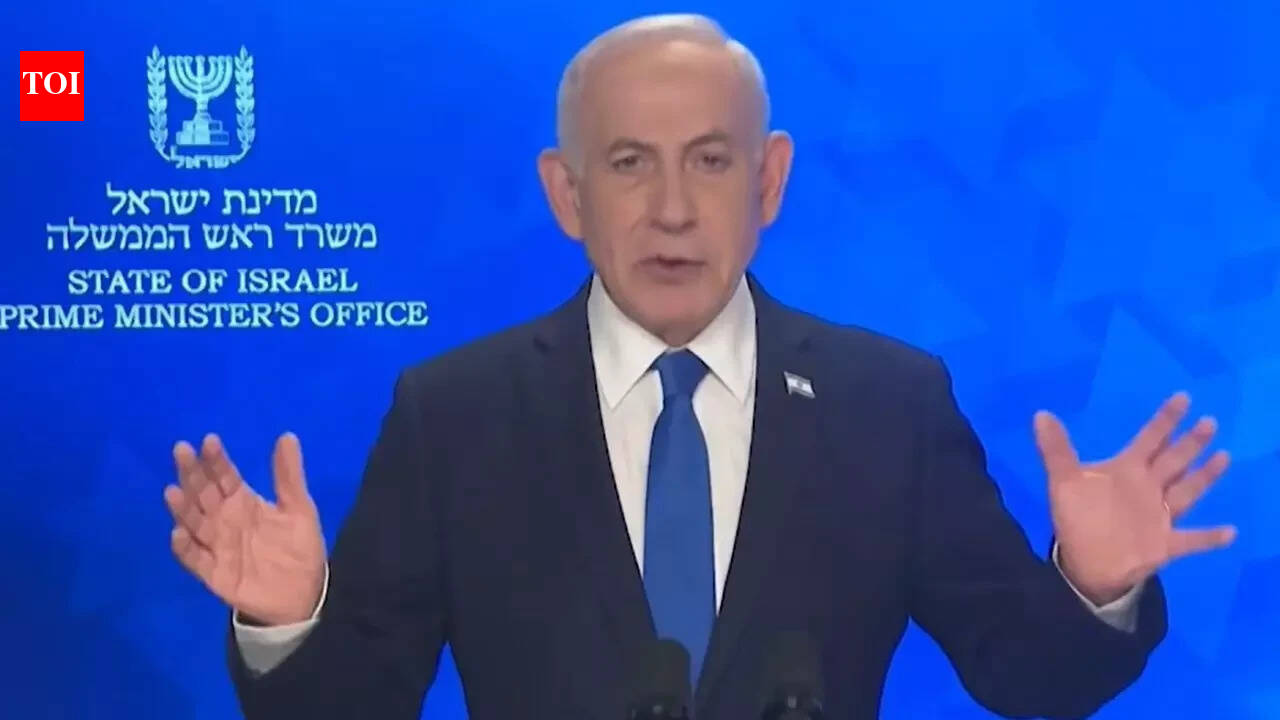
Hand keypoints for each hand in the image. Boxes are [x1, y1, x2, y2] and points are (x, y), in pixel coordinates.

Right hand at [164, 432, 326, 625]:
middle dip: (192, 473)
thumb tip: (287, 436)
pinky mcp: (214, 573)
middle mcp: (224, 520)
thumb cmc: (299, 548)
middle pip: (203, 494)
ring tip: (173, 490)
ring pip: (194, 523)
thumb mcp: (299, 509)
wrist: (304, 594)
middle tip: (181, 450)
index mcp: (243, 502)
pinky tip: (179, 533)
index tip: (209, 440)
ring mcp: (217, 546)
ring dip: (182, 508)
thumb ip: (289, 476)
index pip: (225, 476)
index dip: (216, 459)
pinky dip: (185, 548)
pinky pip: (195, 559)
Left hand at [1033, 392, 1236, 605]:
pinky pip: (1191, 540)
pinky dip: (1208, 537)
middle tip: (1209, 422)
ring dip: (1204, 476)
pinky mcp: (1165, 544)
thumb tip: (1040, 413)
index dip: (1165, 419)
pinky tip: (1230, 531)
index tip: (1183, 397)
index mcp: (1127, 470)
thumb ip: (1055, 449)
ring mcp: (1160, 515)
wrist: (1083, 563)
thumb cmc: (1077, 518)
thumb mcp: (1063, 482)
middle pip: (1174, 460)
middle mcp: (1149, 488)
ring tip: (1223, 457)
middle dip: (1191, 443)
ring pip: (1187, 491)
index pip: (1150, 439)